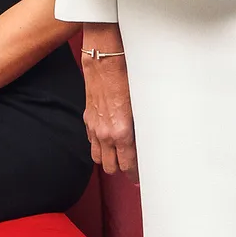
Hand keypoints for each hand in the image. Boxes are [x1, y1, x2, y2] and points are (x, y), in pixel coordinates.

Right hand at [81, 27, 137, 177]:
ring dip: (108, 160)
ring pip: (98, 158)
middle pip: (111, 167)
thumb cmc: (126, 75)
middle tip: (132, 169)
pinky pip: (91, 142)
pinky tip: (108, 142)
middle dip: (122, 170)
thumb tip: (147, 139)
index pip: (129, 164)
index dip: (135, 174)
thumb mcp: (141, 103)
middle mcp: (105, 133)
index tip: (141, 178)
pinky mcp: (87, 119)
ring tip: (119, 159)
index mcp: (121, 132)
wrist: (105, 58)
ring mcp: (94, 127)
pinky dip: (99, 146)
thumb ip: (141, 125)